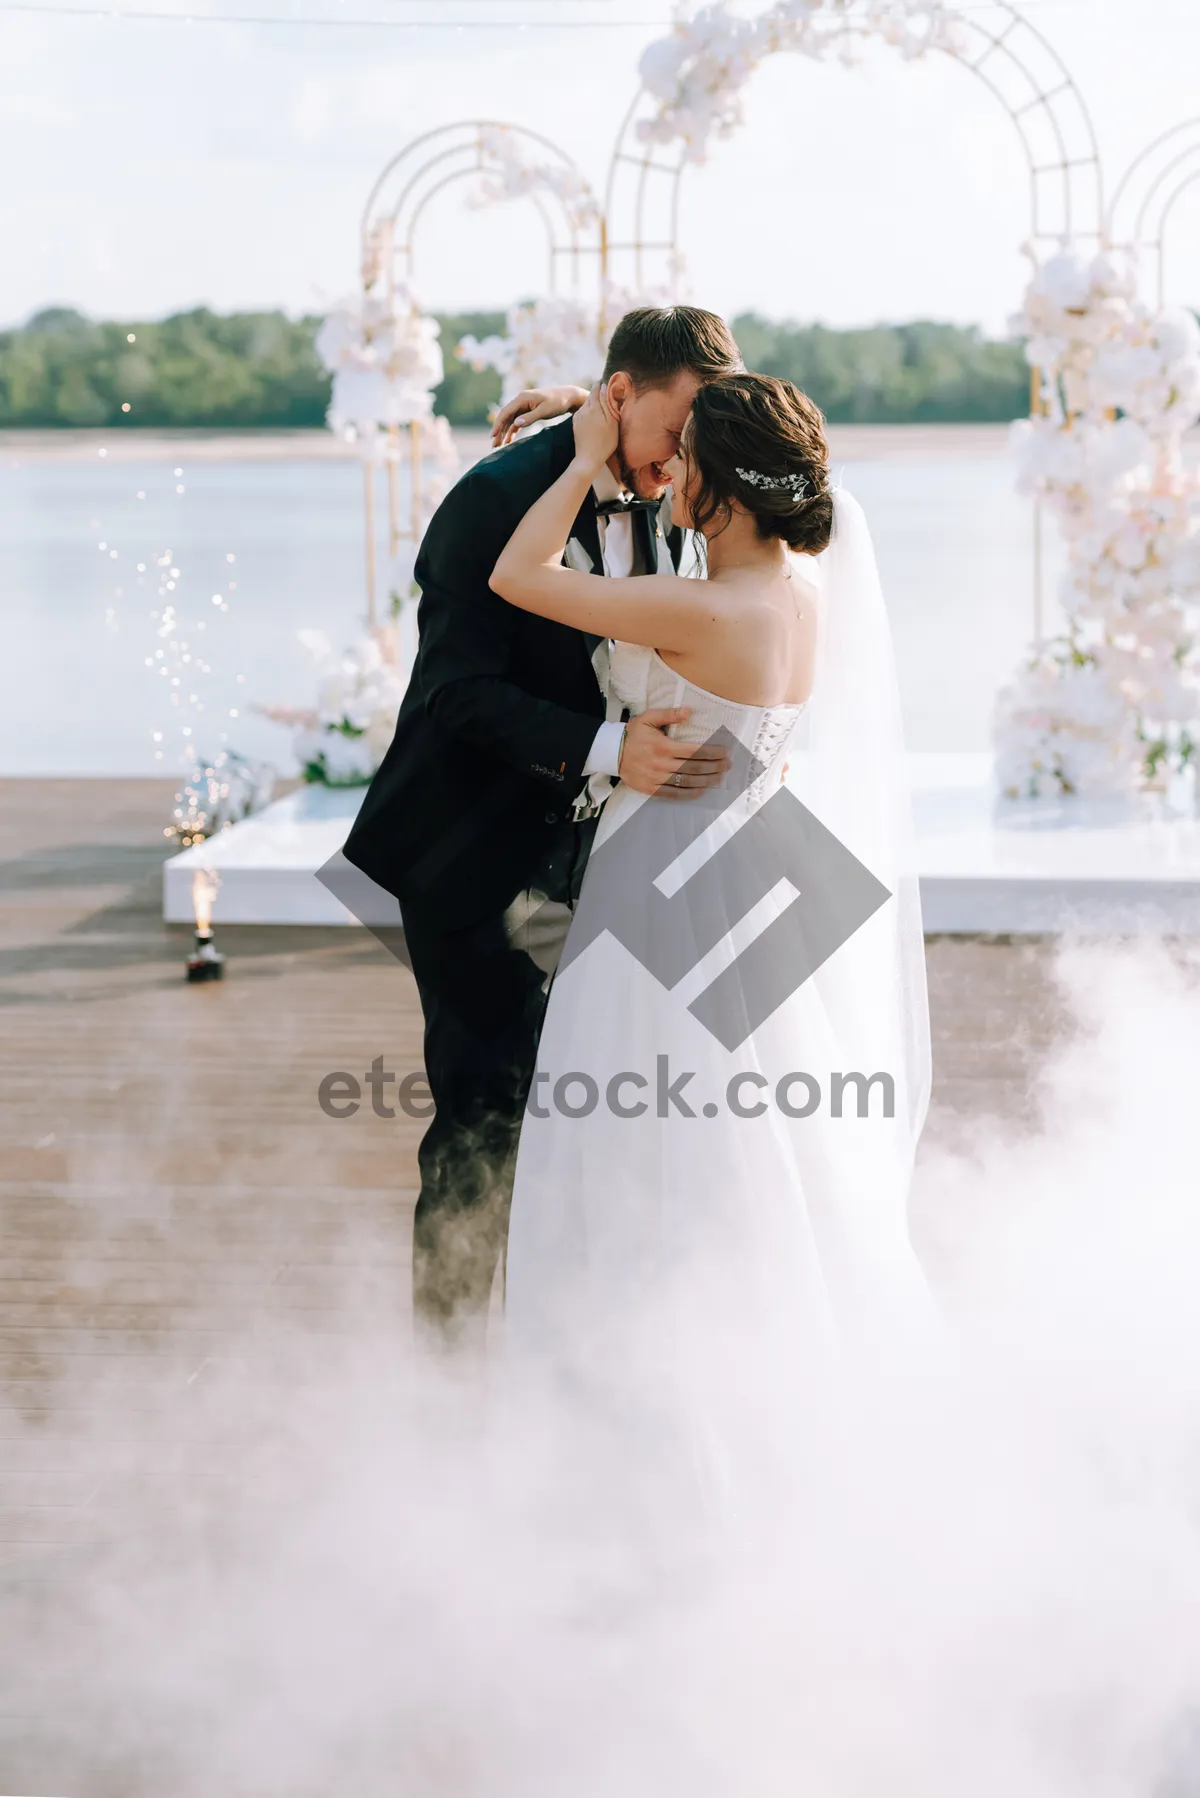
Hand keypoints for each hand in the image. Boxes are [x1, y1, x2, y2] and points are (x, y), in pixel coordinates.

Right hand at [491, 386, 588, 447]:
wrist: (568, 397)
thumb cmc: (558, 402)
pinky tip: (508, 441)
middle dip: (499, 431)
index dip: (498, 424)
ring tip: (498, 446)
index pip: (506, 412)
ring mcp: (523, 406)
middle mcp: (520, 400)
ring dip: (504, 432)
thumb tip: (515, 423)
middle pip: (505, 417)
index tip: (493, 436)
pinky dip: (512, 431)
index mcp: (522, 398)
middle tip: (494, 445)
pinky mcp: (528, 411)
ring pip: (510, 420)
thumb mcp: (545, 410)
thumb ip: (530, 417)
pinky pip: (516, 422)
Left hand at [572, 382, 618, 474]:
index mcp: (593, 407)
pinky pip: (583, 412)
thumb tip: (604, 386)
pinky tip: (595, 421)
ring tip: (603, 412)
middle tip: (609, 399)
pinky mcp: (575, 423)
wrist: (588, 458)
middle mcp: (583, 409)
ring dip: (594, 404)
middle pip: (591, 395)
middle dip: (599, 394)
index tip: (610, 385)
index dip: (603, 384)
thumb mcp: (612, 423)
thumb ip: (607, 403)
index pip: (596, 387)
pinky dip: (589, 412)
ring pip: (587, 404)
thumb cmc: (605, 442)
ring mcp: (578, 416)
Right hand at [618, 708, 732, 798]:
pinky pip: (674, 794)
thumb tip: (689, 711)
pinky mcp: (651, 789)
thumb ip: (669, 714)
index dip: (712, 752)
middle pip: (694, 767)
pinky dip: (690, 793)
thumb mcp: (648, 718)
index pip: (694, 750)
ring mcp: (656, 778)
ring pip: (687, 782)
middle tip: (728, 765)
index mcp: (663, 745)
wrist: (611, 753)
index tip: (725, 752)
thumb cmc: (632, 734)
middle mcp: (661, 763)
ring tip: (719, 778)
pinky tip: (702, 790)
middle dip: (714, 767)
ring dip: (706, 781)